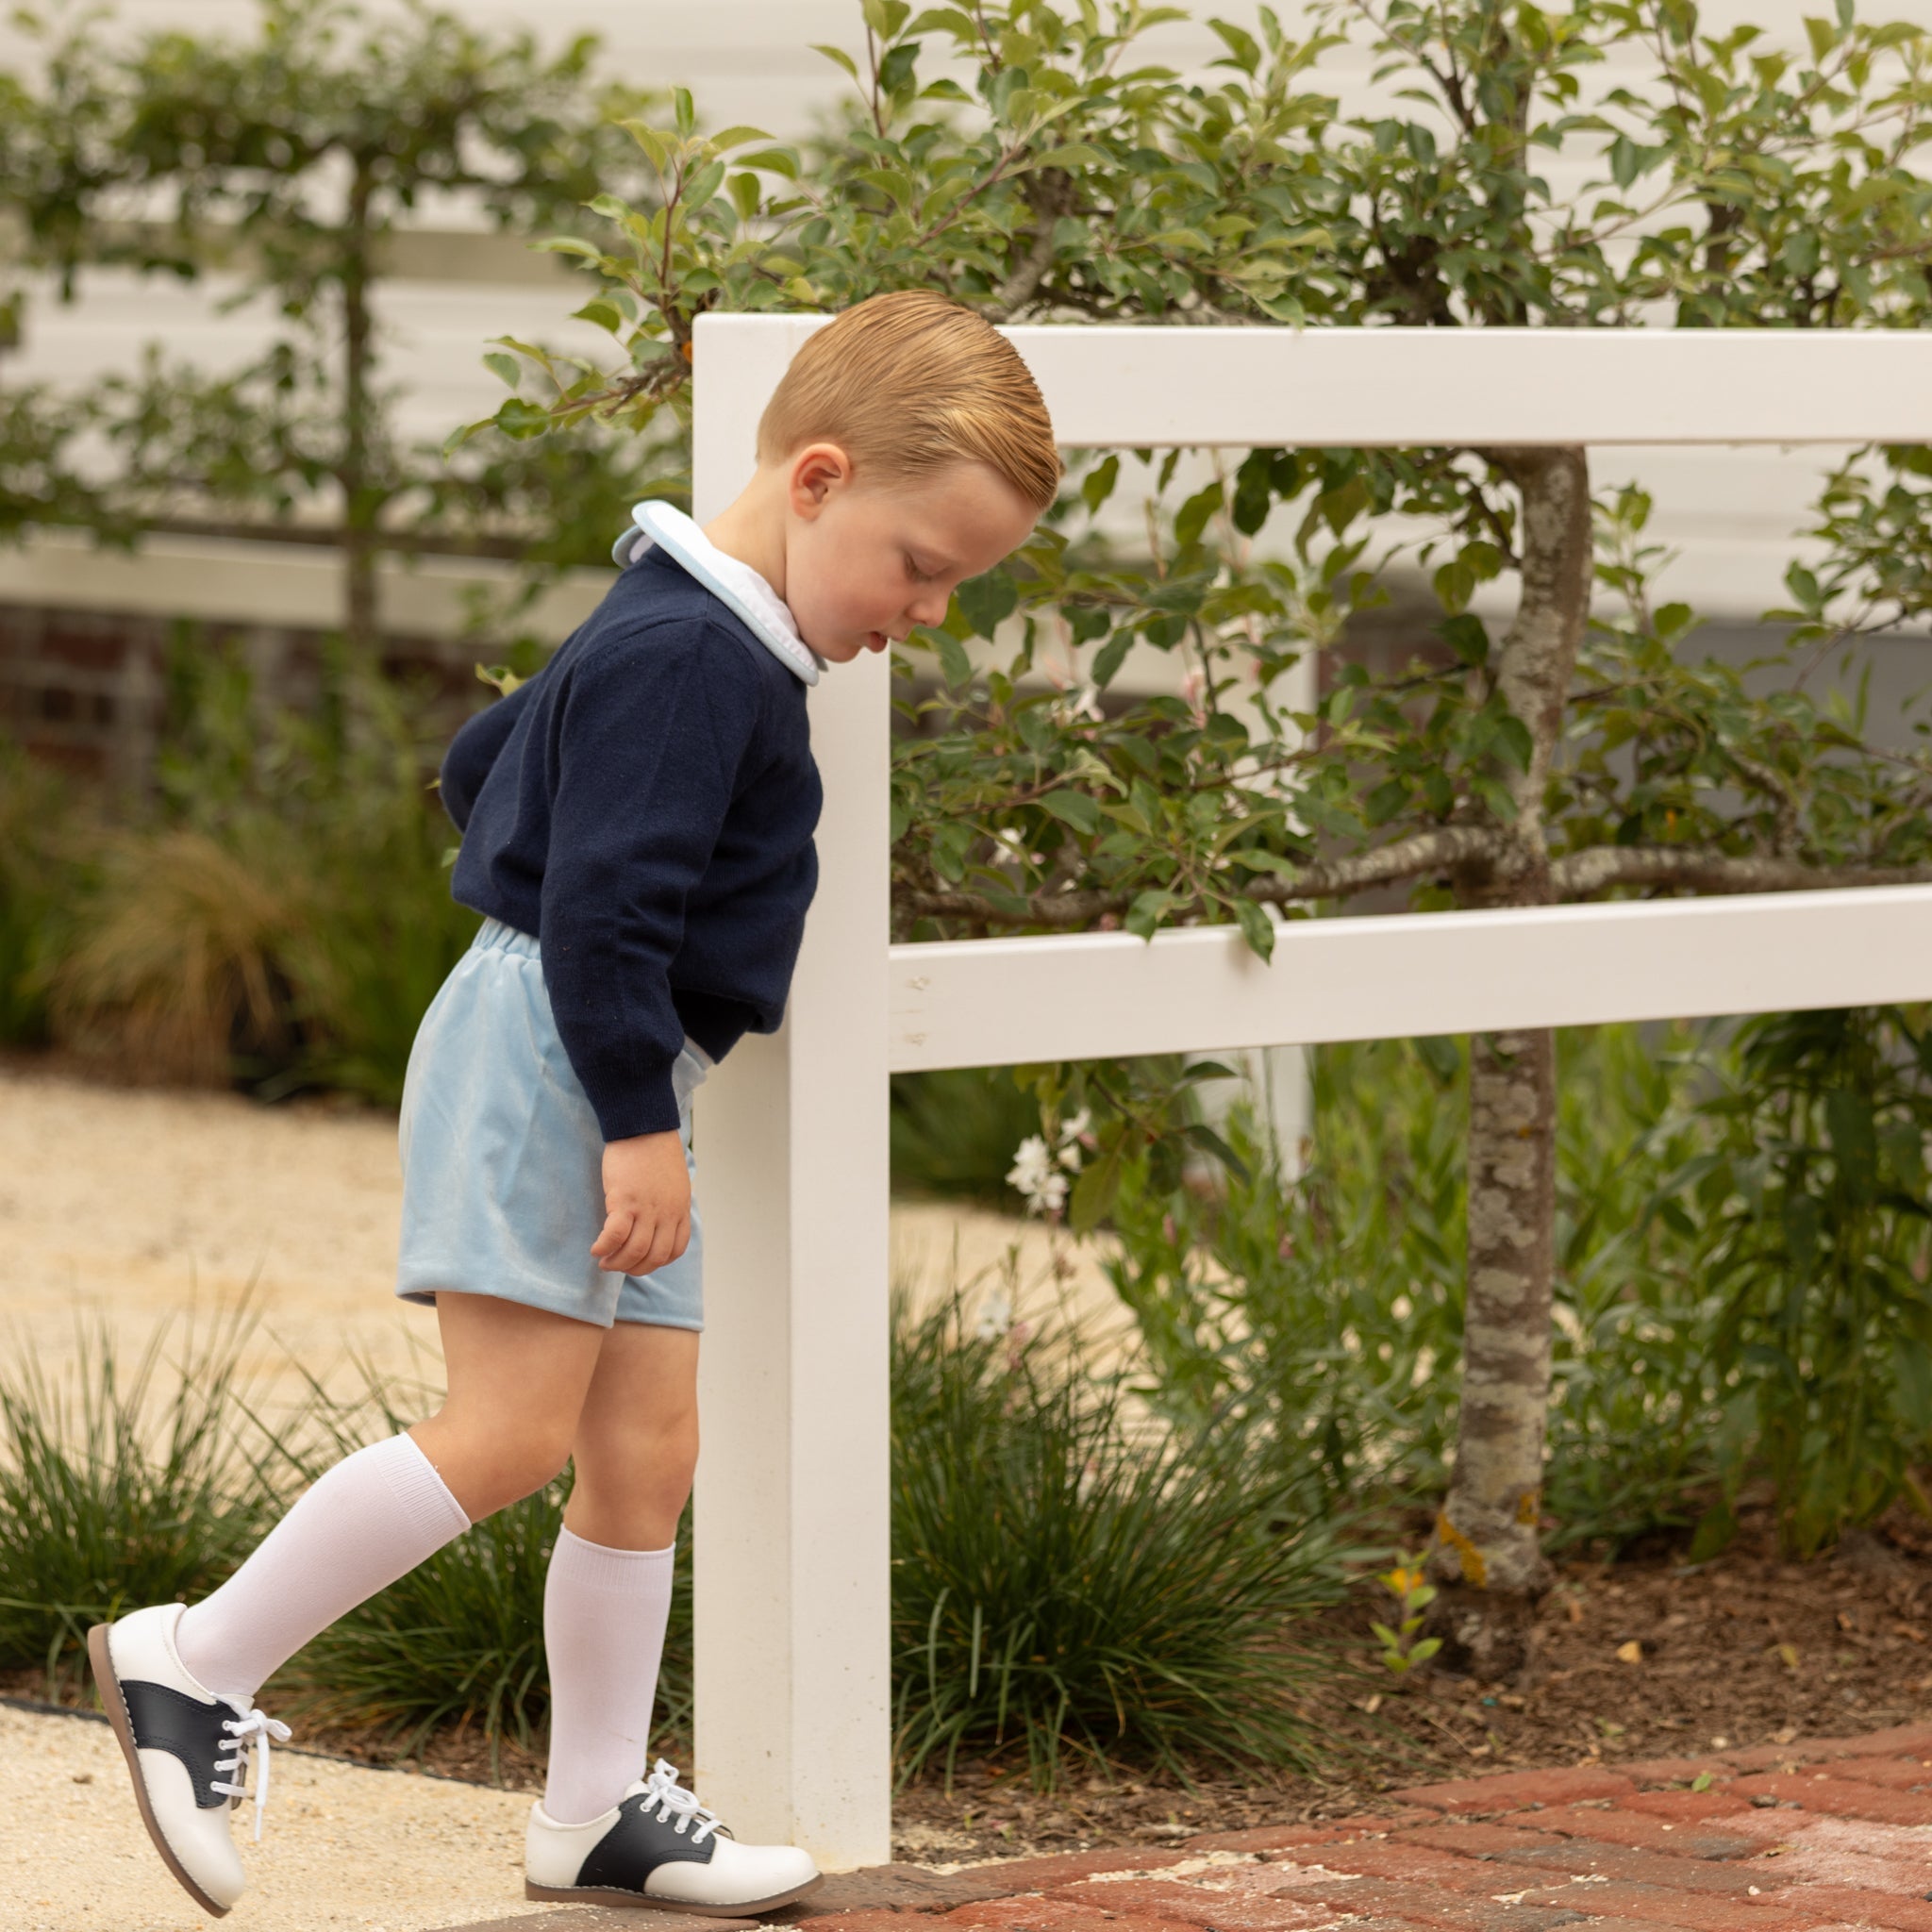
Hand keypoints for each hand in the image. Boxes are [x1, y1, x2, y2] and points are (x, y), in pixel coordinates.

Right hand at [590, 1131, 690, 1275]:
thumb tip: (656, 1221)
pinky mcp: (625, 1200)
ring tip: (604, 1261)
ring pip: (635, 1251)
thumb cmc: (654, 1150)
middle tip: (618, 1266)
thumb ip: (669, 1203)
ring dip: (618, 1263)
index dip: (657, 1262)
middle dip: (635, 1269)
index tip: (641, 1260)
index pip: (675, 1249)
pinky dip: (604, 1247)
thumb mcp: (674, 1182)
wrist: (643, 1126)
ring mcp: (647, 1208)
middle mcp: (667, 1213)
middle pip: (654, 1257)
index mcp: (680, 1208)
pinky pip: (615, 1235)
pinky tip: (596, 1249)